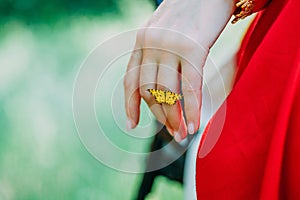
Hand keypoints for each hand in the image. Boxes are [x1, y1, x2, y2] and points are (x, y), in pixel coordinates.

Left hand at [124, 0, 234, 141]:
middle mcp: (151, 44)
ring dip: (174, 118)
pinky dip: (191, 109)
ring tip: (181, 135)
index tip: (131, 125)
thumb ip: (158, 51)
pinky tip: (194, 125)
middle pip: (149, 90)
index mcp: (142, 40)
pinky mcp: (193, 48)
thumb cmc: (191, 9)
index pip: (130, 80)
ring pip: (167, 92)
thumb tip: (163, 82)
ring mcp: (170, 46)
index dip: (130, 105)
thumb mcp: (166, 29)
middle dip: (160, 116)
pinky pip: (190, 86)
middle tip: (172, 133)